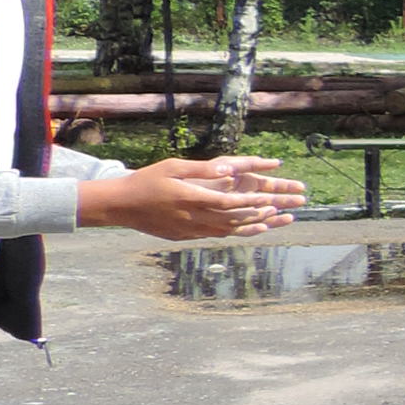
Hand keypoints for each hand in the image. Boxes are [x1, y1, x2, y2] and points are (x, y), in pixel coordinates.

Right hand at [80, 156, 309, 240]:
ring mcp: (189, 230)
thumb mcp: (173, 167)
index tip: (270, 200)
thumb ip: (203, 169)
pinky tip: (247, 229)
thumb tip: (230, 169)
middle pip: (234, 220)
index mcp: (191, 198)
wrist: (120, 205)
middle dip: (261, 216)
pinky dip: (235, 233)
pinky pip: (215, 236)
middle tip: (284, 211)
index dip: (251, 203)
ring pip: (227, 231)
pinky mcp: (184, 236)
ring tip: (274, 221)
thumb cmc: (146, 181)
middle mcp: (193, 218)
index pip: (229, 203)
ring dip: (252, 226)